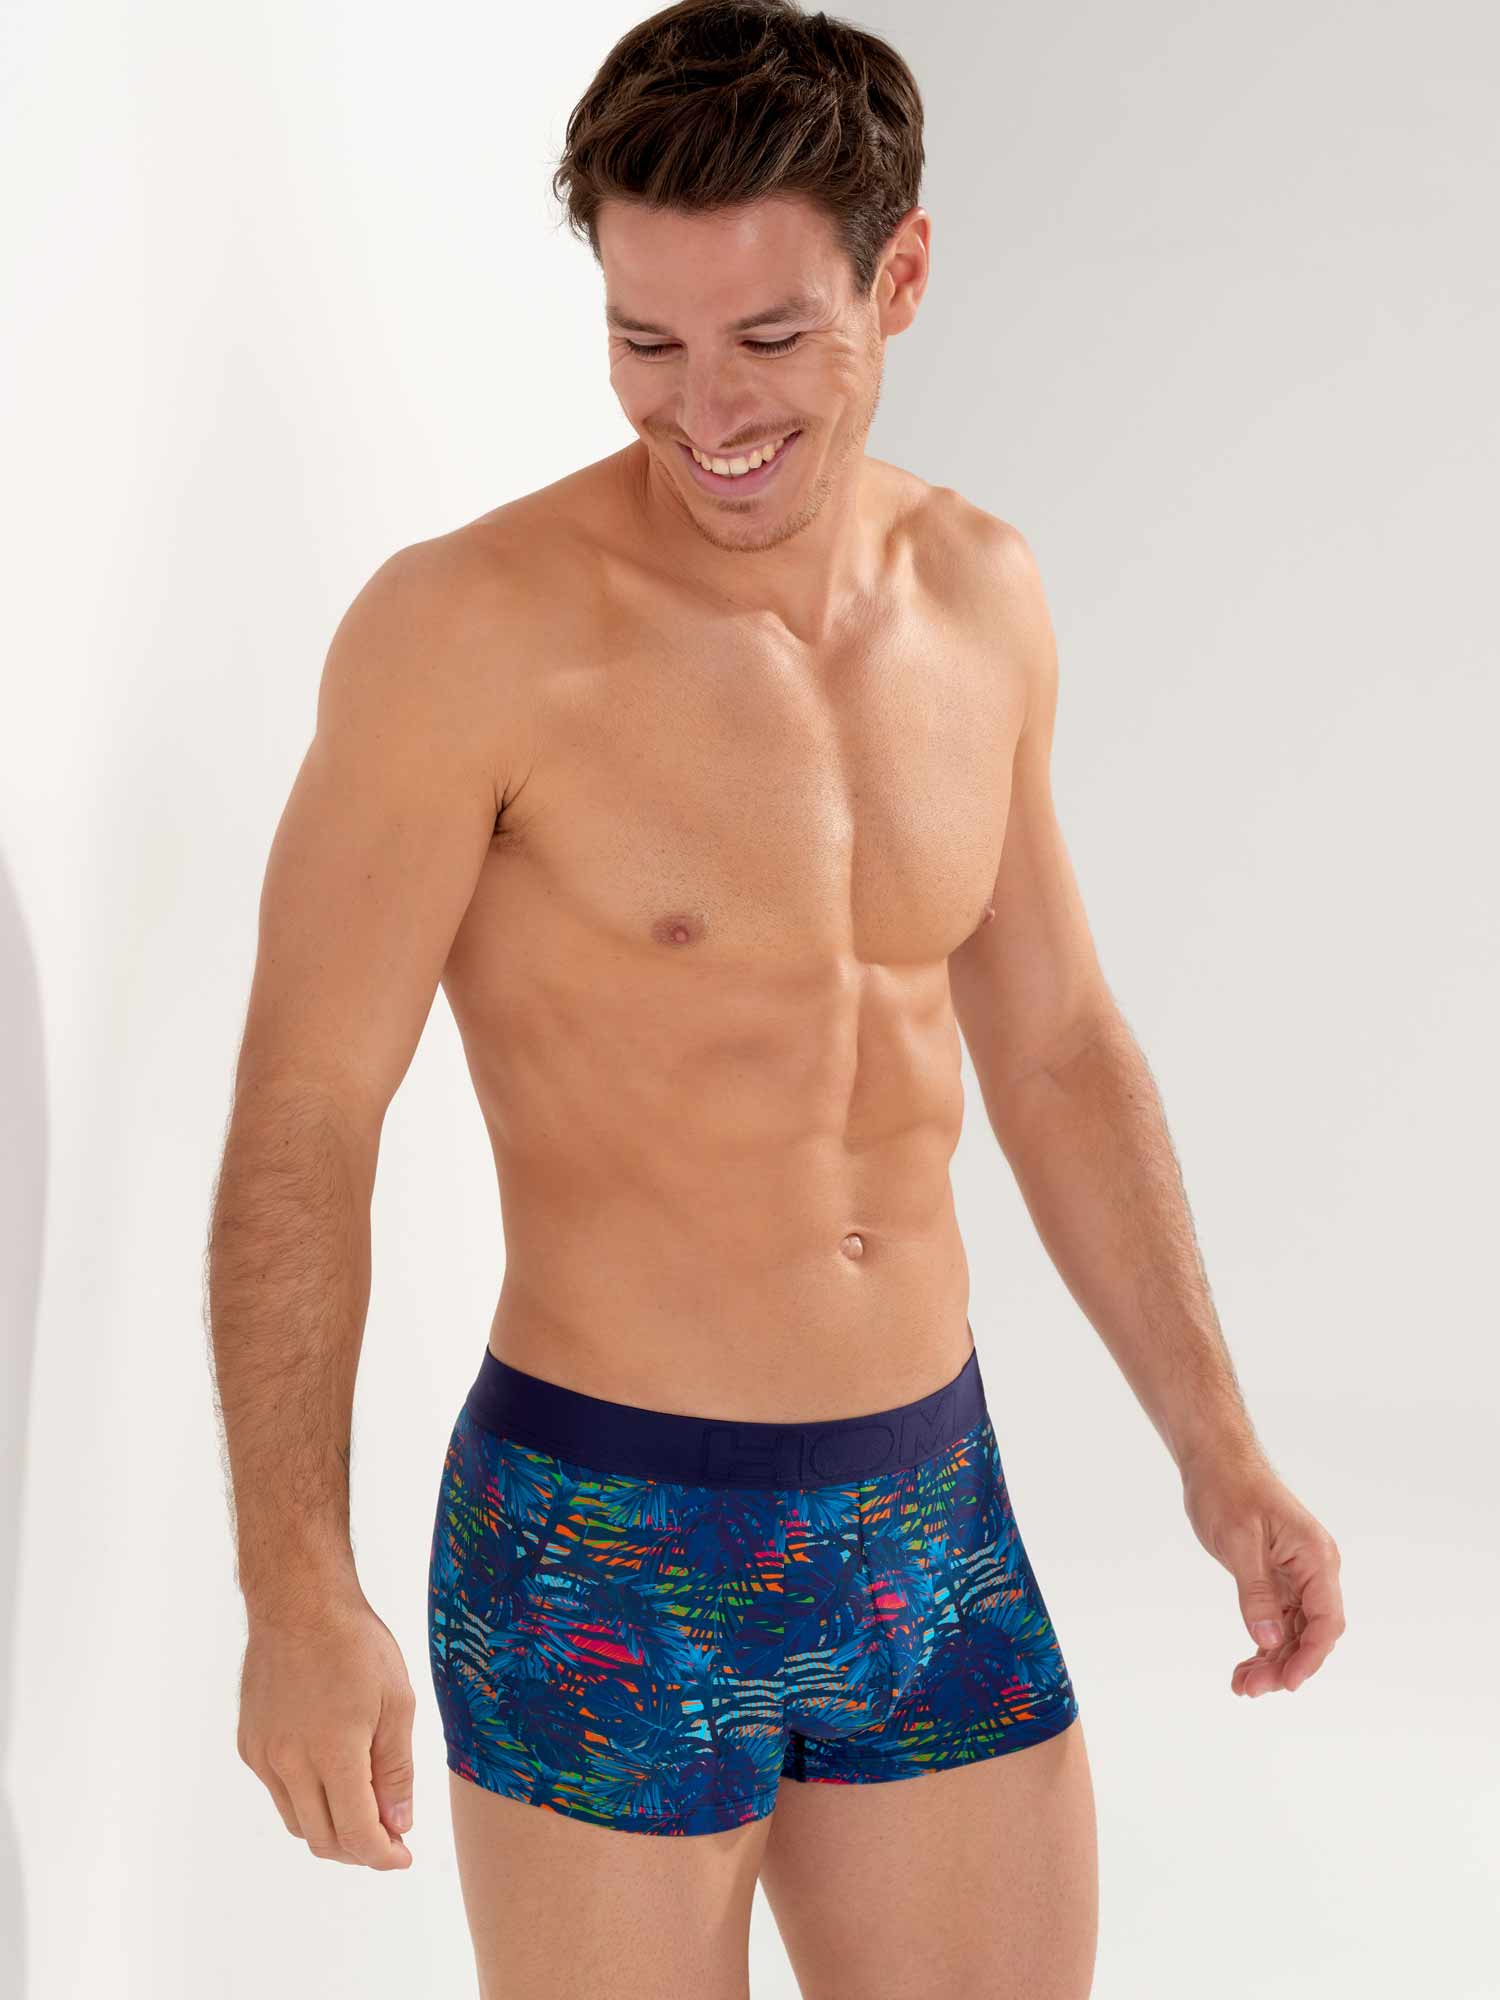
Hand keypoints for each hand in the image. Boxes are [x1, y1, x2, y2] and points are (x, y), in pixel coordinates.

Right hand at [237, 1591, 416, 1868]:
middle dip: (359, 1849)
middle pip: (324, 1838)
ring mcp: (264, 1756)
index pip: (357, 1833)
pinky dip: (305, 1799)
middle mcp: (290, 1763)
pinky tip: (329, 1776)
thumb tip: (398, 1823)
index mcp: (333, 1753)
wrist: (299, 1603)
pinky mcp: (249, 1745)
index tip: (402, 1856)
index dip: (383, 1855)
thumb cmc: (357, 1645)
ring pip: (297, 1822)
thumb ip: (396, 1770)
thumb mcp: (397, 1703)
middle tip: (388, 1837)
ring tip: (362, 1809)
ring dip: (330, 1829)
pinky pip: (278, 1792)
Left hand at [1180, 1449, 1344, 1696]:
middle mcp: (1313, 1569)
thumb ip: (1256, 1592)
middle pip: (1311, 1632)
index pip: (1326, 1619)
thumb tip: (1269, 1639)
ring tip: (1242, 1686)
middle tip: (1249, 1689)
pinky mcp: (1276, 1577)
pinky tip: (1245, 1667)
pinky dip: (1263, 1643)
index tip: (1286, 1684)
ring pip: (1293, 1631)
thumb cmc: (1228, 1490)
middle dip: (1285, 1665)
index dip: (1310, 1657)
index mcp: (1315, 1557)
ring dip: (1272, 1660)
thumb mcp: (1238, 1541)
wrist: (1215, 1460)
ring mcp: (1296, 1574)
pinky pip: (1278, 1619)